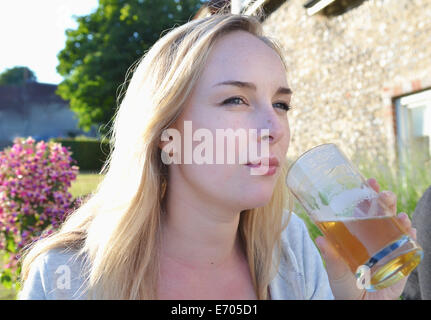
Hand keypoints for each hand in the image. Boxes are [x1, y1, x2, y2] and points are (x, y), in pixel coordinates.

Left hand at [314, 178, 416, 299]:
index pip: (364, 210)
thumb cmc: (346, 289)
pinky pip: (410, 247)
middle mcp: (375, 240)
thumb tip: (320, 239)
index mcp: (359, 236)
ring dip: (400, 217)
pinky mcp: (401, 264)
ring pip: (398, 227)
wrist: (361, 309)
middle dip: (386, 201)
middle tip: (384, 194)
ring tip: (399, 213)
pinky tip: (410, 230)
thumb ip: (330, 258)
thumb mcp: (337, 272)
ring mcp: (389, 250)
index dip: (368, 195)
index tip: (367, 181)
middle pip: (383, 214)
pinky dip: (412, 237)